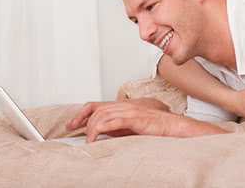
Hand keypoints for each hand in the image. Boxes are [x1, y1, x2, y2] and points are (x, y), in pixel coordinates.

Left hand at [67, 101, 181, 142]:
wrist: (172, 126)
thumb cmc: (155, 127)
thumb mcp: (130, 126)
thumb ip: (116, 126)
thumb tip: (100, 131)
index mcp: (123, 106)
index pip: (96, 105)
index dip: (81, 114)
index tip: (72, 124)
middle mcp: (125, 106)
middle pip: (97, 110)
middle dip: (83, 123)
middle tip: (80, 136)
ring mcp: (130, 111)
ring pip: (102, 115)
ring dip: (92, 128)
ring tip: (89, 140)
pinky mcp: (136, 119)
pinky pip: (114, 121)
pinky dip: (101, 129)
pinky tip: (96, 137)